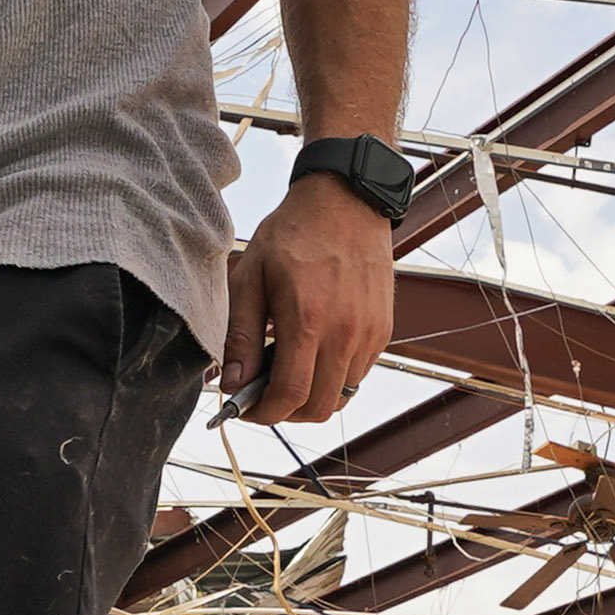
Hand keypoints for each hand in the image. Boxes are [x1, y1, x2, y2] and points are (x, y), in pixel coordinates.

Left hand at [221, 180, 393, 427]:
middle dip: (287, 412)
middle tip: (265, 394)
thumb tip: (232, 382)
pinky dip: (335, 377)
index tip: (247, 409)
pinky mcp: (383, 330)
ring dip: (313, 395)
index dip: (264, 413)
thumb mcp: (251, 277)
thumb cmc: (293, 234)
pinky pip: (358, 375)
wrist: (346, 201)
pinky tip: (316, 351)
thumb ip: (241, 336)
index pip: (290, 395)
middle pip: (319, 408)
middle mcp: (345, 332)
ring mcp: (369, 333)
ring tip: (290, 368)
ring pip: (341, 396)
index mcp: (307, 319)